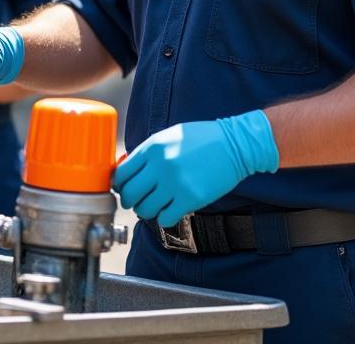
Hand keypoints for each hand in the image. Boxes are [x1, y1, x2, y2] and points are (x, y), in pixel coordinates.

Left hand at [113, 110, 278, 227]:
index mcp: (152, 147)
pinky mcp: (191, 199)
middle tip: (137, 200)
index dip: (119, 185)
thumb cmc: (200, 140)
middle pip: (129, 194)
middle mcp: (161, 165)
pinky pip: (165, 218)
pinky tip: (170, 210)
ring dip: (146, 211)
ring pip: (144, 210)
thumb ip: (146, 153)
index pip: (121, 174)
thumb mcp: (168, 137)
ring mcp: (175, 183)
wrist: (235, 145)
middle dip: (130, 201)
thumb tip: (124, 171)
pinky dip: (164, 218)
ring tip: (155, 206)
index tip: (124, 189)